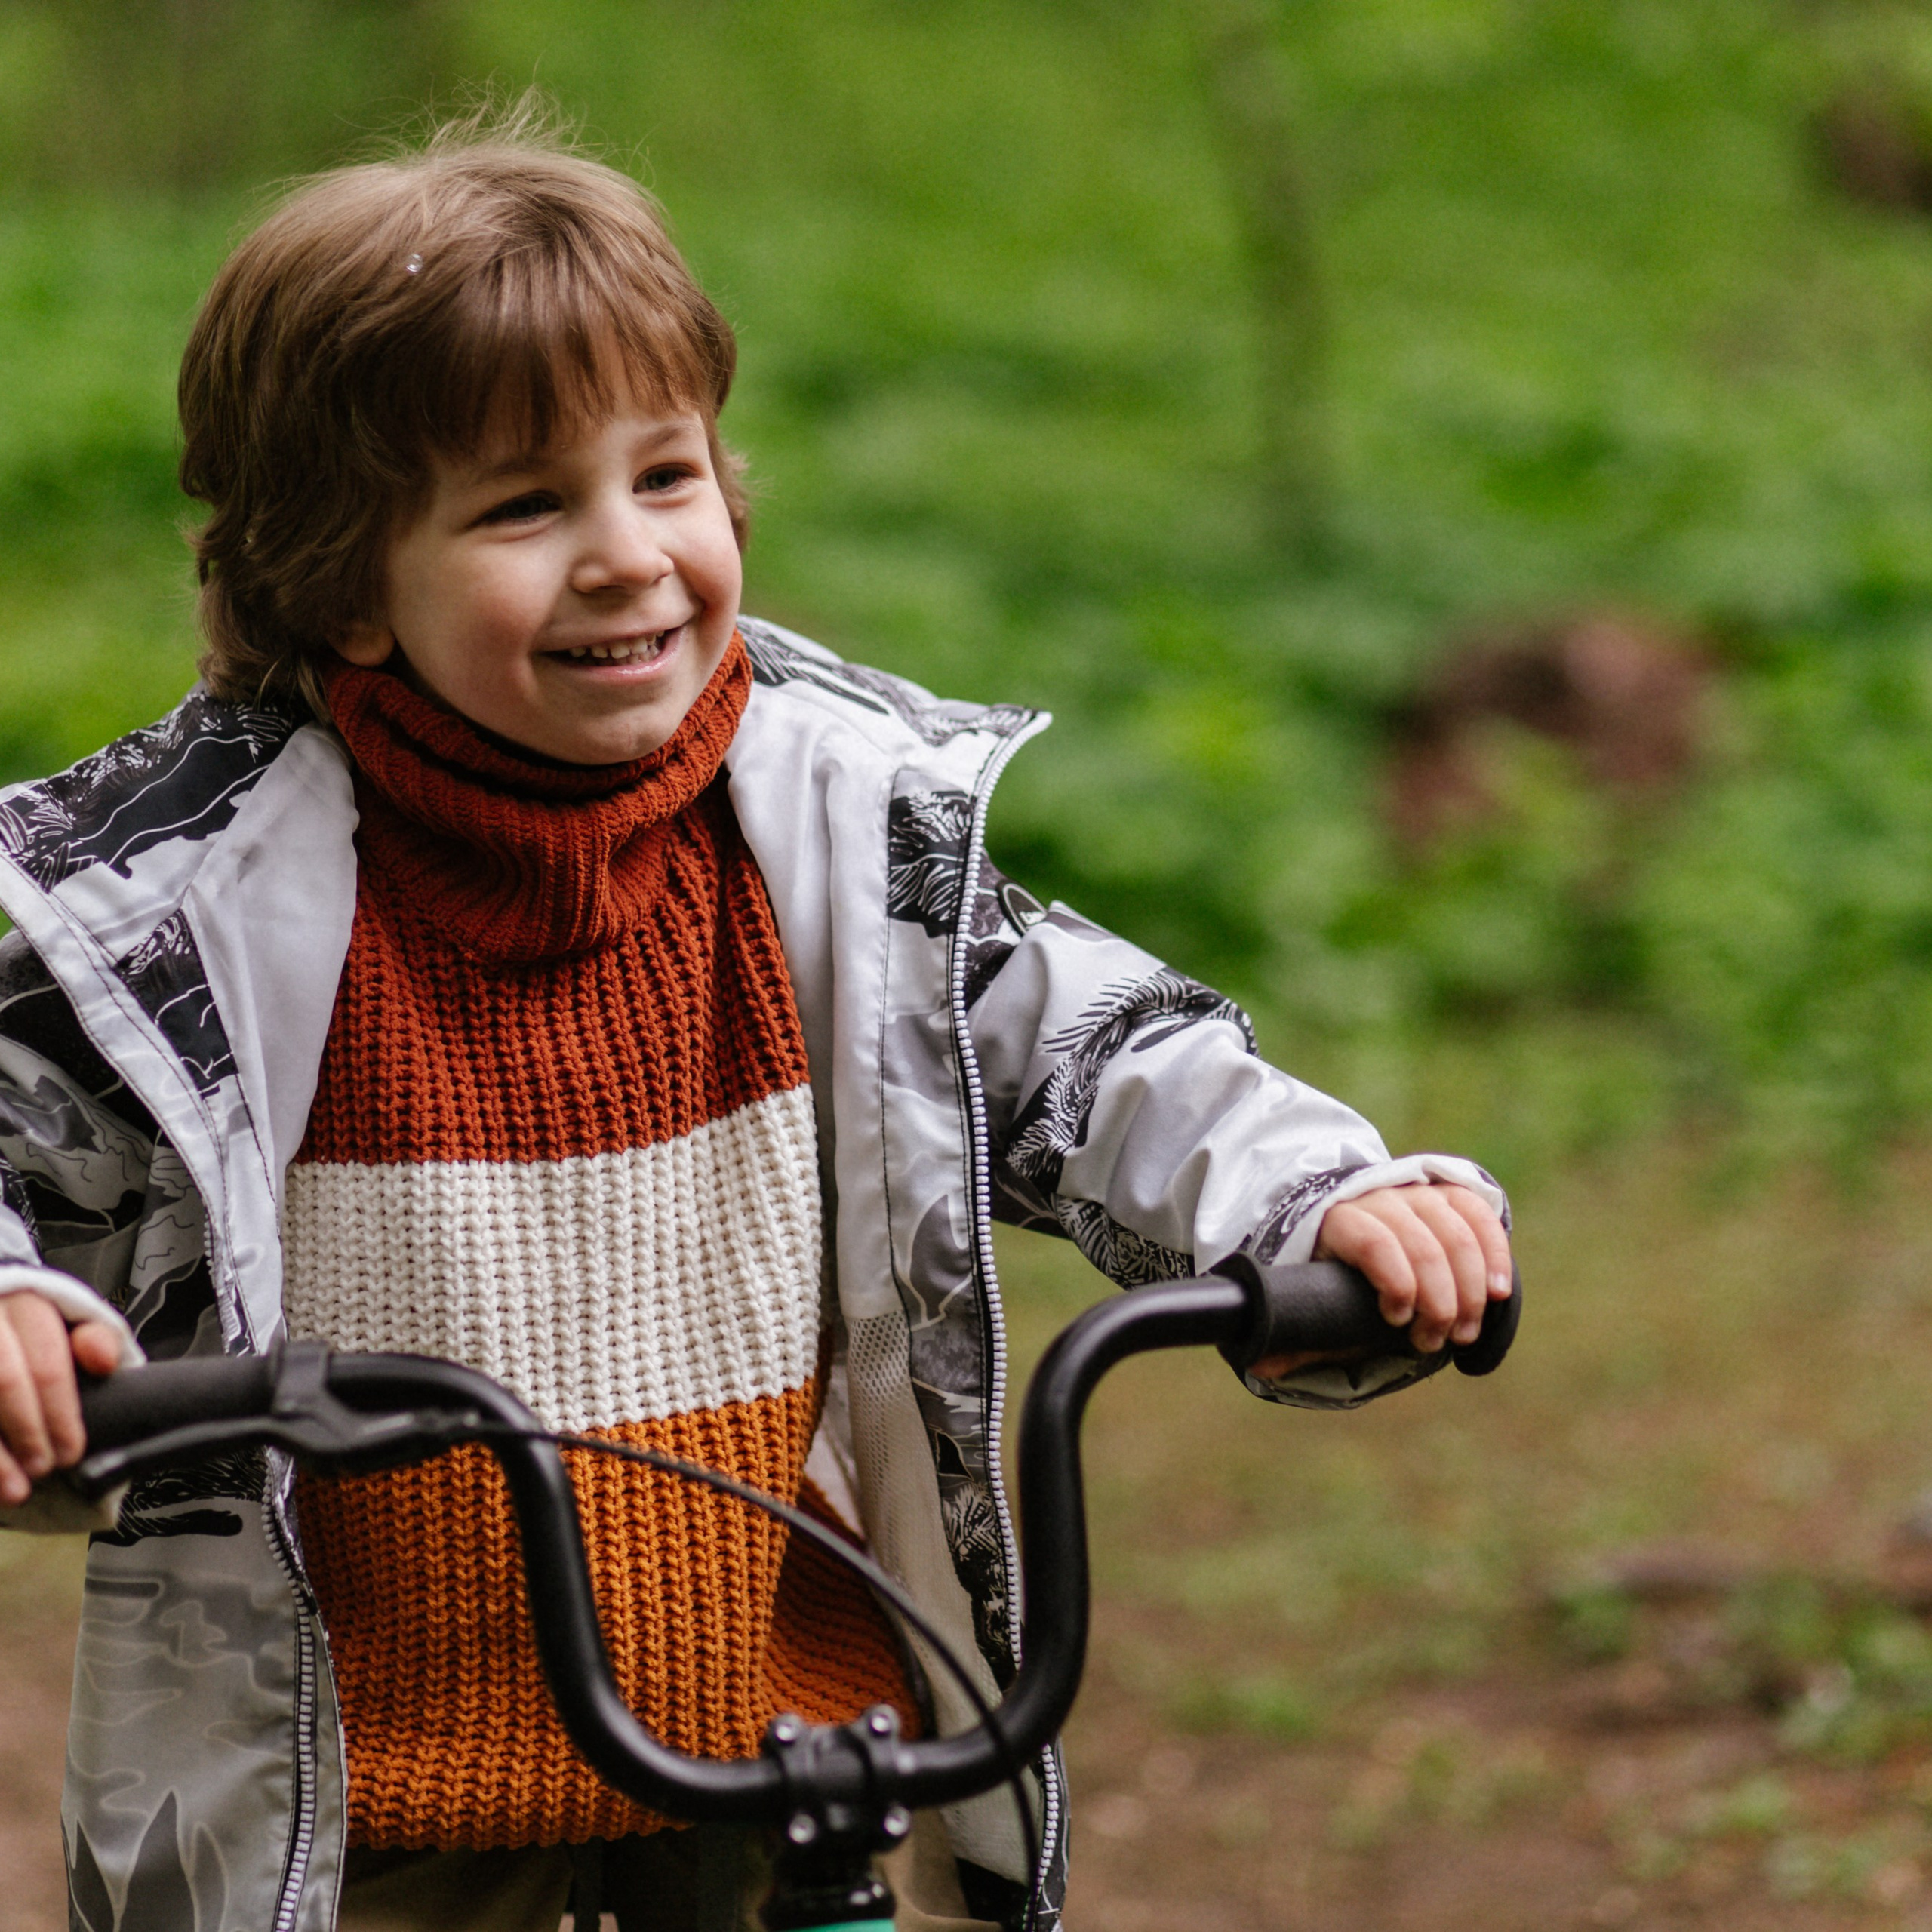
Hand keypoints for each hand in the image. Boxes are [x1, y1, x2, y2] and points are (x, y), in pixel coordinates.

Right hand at [0, 1293, 121, 1506]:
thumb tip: (103, 1361)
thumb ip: (93, 1340)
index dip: (59, 1413)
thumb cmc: (30, 1337)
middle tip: (42, 1470)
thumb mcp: (68, 1326)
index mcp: (23, 1302)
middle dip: (25, 1432)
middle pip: (4, 1380)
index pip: (46, 1360)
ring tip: (13, 1491)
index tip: (70, 1453)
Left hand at [1251, 1183, 1511, 1379]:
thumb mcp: (1312, 1300)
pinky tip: (1499, 1293)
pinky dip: (1494, 1253)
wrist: (1347, 1222)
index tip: (1398, 1321)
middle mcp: (1378, 1197)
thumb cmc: (1331, 1274)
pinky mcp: (1447, 1194)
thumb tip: (1261, 1362)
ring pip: (1454, 1231)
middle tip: (1437, 1342)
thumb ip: (1297, 1331)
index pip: (1372, 1241)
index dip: (1394, 1281)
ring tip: (1465, 1333)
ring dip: (1469, 1287)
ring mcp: (1416, 1192)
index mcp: (1337, 1219)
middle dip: (1437, 1299)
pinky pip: (1478, 1215)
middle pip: (1420, 1242)